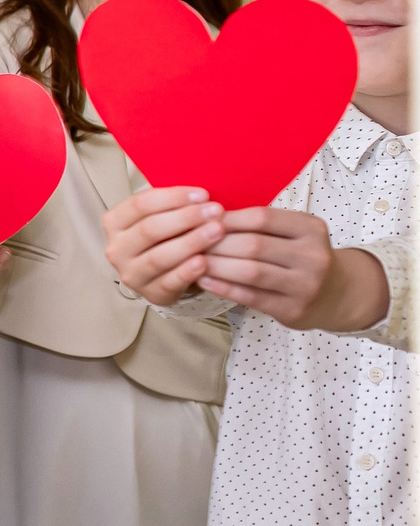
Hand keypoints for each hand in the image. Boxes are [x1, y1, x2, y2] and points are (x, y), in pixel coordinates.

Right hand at [103, 187, 227, 305]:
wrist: (161, 273)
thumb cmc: (163, 238)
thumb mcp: (158, 217)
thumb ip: (171, 206)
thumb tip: (202, 195)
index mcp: (114, 223)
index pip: (140, 205)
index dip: (173, 197)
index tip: (202, 194)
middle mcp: (116, 248)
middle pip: (150, 229)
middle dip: (186, 218)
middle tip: (215, 211)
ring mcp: (131, 273)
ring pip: (159, 256)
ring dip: (191, 242)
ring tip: (218, 230)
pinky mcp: (150, 293)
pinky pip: (170, 281)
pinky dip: (187, 271)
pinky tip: (204, 261)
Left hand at [195, 206, 387, 331]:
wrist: (340, 294)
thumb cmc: (302, 257)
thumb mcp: (294, 234)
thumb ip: (261, 226)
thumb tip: (207, 215)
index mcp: (311, 229)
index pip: (262, 217)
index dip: (227, 218)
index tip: (200, 219)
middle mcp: (313, 256)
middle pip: (253, 245)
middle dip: (215, 243)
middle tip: (187, 241)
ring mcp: (306, 285)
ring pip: (251, 272)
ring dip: (215, 265)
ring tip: (190, 261)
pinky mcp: (294, 309)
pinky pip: (251, 296)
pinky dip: (223, 287)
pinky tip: (203, 280)